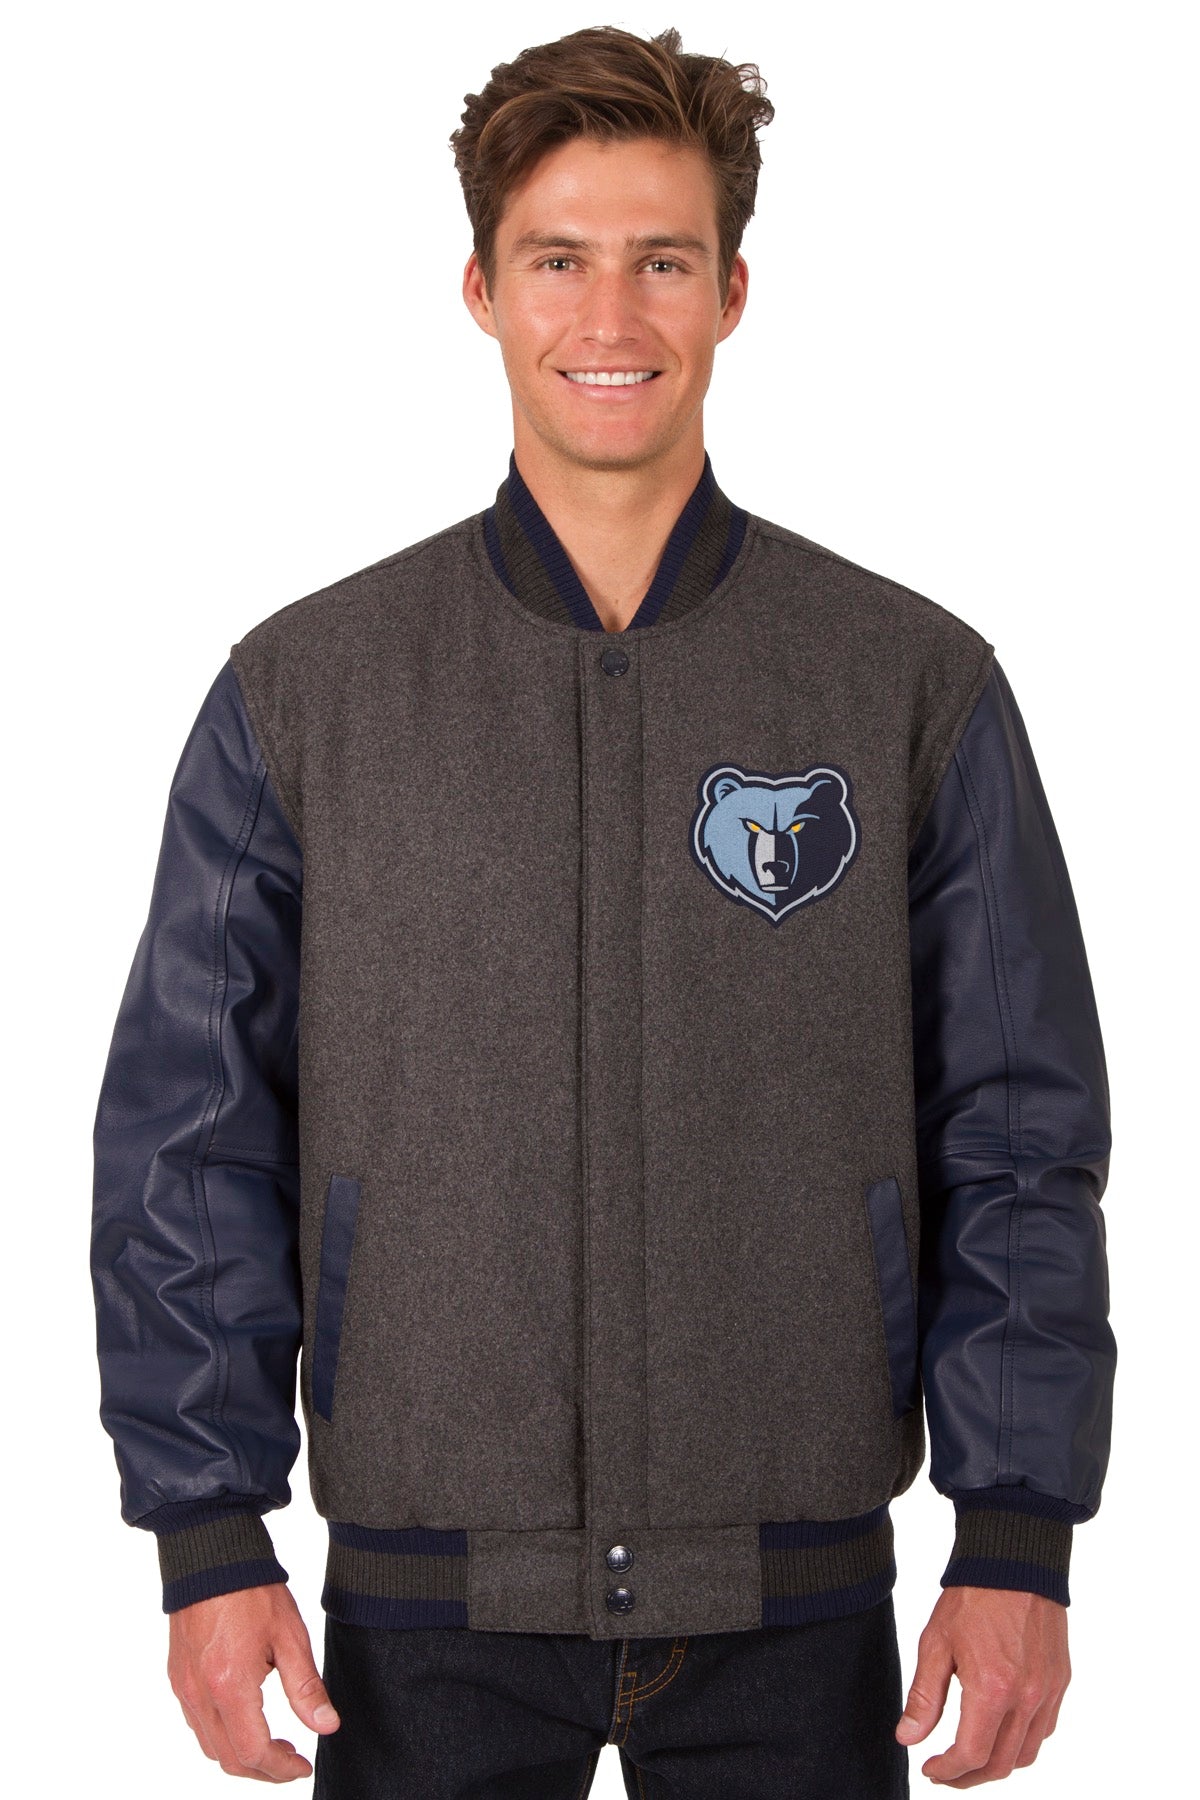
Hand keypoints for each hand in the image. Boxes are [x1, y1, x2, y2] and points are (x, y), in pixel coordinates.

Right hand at [167, 1582, 340, 1780]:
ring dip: (242, 1756)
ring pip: (210, 1746)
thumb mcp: (290, 1637)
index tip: (303, 1767)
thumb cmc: (251, 1590)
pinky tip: (245, 1719)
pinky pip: (197, 1723)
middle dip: (263, 1770)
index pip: (254, 1752)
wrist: (211, 1556)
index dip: (281, 1769)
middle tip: (292, 1760)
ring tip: (274, 1743)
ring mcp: (183, 1688)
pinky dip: (222, 1736)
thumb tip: (327, 1727)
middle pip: (229, 1759)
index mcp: (230, 1686)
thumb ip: (306, 1688)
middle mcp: (199, 1694)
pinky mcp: (178, 1677)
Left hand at [895, 1586, 1069, 1786]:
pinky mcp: (1060, 1681)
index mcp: (993, 1689)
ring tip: (970, 1758)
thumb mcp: (935, 1643)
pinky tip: (999, 1732)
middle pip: (1000, 1764)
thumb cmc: (972, 1597)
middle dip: (969, 1777)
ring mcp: (1048, 1691)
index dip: (947, 1771)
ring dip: (997, 1764)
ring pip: (1026, 1754)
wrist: (1014, 1561)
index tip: (930, 1769)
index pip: (971, 1754)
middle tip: (946, 1773)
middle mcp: (1027, 1697)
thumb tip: (908, 1738)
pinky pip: (1043, 1730)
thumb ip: (923, 1697)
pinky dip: (1021, 1743)